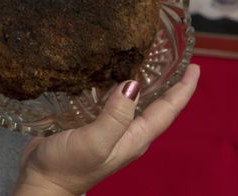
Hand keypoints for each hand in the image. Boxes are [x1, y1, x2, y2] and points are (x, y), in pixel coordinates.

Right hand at [13, 64, 200, 195]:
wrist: (42, 182)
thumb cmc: (68, 167)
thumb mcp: (96, 142)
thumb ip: (116, 115)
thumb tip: (133, 84)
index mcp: (135, 138)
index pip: (167, 110)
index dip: (183, 89)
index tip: (195, 66)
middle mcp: (126, 132)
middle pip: (155, 104)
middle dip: (167, 81)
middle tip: (171, 55)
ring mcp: (108, 129)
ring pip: (132, 100)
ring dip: (140, 80)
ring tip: (143, 56)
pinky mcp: (89, 123)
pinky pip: (109, 100)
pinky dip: (112, 83)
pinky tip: (105, 70)